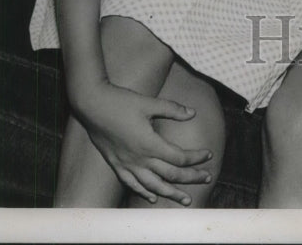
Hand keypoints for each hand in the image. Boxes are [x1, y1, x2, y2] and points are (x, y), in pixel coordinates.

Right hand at [76, 80, 212, 204]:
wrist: (92, 105)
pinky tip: (153, 197)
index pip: (179, 157)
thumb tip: (192, 113)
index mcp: (150, 144)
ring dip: (171, 193)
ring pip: (153, 186)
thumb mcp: (149, 103)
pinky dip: (144, 193)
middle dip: (191, 178)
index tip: (208, 154)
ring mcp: (126, 164)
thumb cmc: (121, 102)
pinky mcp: (116, 164)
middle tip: (207, 178)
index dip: (196, 158)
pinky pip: (132, 184)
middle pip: (170, 174)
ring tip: (185, 199)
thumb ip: (172, 109)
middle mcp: (139, 159)